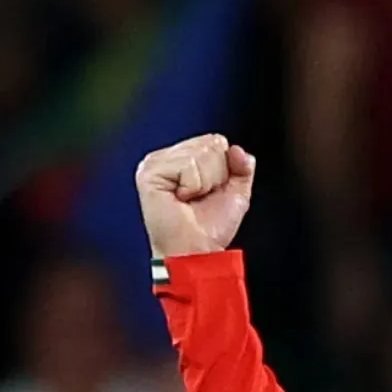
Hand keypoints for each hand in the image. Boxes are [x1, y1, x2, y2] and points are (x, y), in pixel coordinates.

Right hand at [135, 133, 255, 257]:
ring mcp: (154, 163)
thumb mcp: (236, 193)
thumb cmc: (210, 227)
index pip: (216, 141)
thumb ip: (242, 167)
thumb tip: (237, 149)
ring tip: (189, 200)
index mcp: (183, 157)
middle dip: (215, 176)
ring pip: (201, 154)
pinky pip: (188, 165)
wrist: (196, 250)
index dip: (224, 169)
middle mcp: (166, 156)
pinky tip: (180, 199)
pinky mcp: (149, 172)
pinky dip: (193, 186)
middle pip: (211, 144)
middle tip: (200, 198)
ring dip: (204, 183)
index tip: (210, 192)